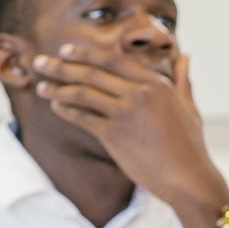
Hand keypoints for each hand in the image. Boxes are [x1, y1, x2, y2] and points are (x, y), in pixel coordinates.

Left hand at [32, 45, 228, 227]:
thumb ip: (182, 80)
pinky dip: (65, 110)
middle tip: (39, 62)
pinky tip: (54, 106)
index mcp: (156, 83)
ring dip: (57, 88)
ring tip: (40, 86)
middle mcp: (139, 93)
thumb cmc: (189, 144)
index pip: (112, 60)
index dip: (85, 54)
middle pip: (91, 73)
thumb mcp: (189, 106)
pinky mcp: (113, 134)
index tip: (65, 49)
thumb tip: (185, 55)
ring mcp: (124, 113)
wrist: (187, 177)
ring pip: (82, 94)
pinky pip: (82, 118)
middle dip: (61, 66)